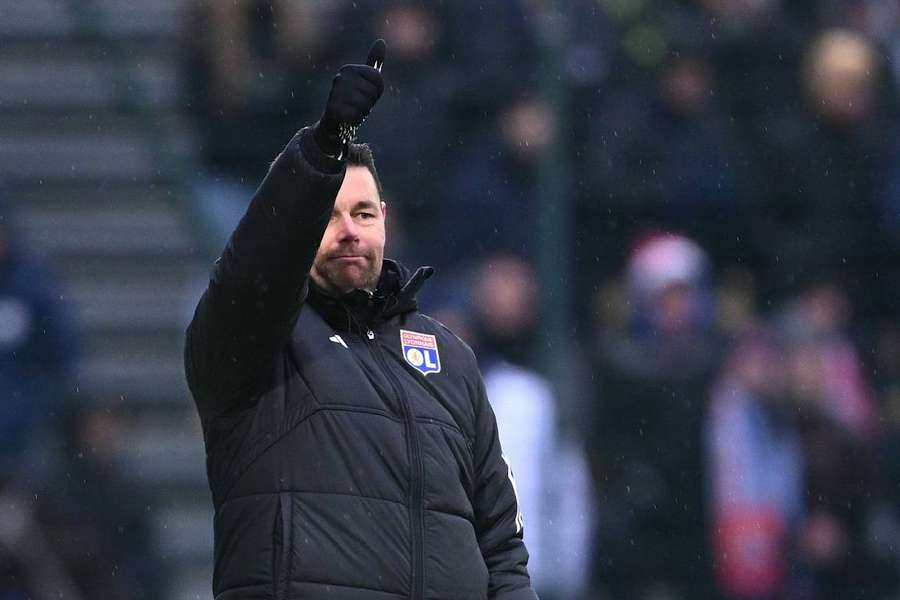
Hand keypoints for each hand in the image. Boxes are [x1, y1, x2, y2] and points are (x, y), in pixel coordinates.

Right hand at [314, 39, 385, 155]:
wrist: (335, 122)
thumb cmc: (352, 100)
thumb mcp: (364, 80)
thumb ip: (373, 62)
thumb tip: (381, 41)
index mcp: (349, 69)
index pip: (378, 78)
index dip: (377, 91)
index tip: (365, 93)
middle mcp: (340, 78)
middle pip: (372, 92)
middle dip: (369, 103)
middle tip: (357, 105)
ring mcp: (334, 93)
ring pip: (365, 105)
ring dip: (362, 112)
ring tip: (352, 111)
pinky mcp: (333, 110)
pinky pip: (356, 116)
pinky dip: (355, 120)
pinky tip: (347, 119)